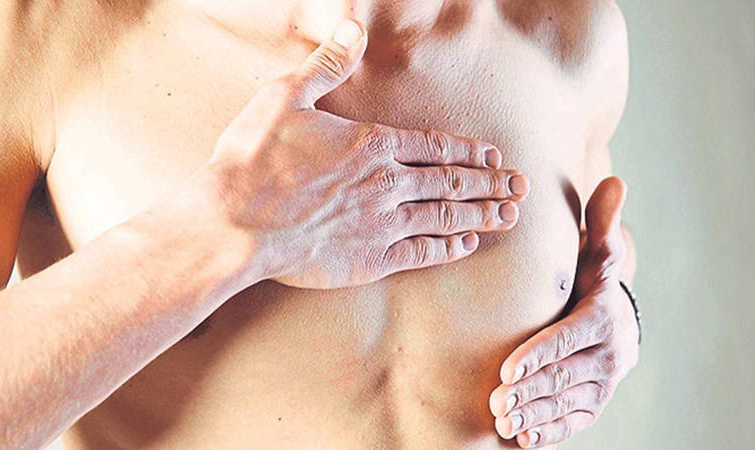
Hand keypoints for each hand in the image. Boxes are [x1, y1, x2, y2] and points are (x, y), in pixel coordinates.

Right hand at [205, 20, 528, 288]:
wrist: (232, 225)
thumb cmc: (252, 161)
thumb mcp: (284, 97)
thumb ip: (326, 65)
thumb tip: (353, 27)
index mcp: (371, 144)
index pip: (435, 146)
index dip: (468, 150)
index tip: (493, 155)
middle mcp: (386, 183)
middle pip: (451, 181)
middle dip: (490, 182)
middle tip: (521, 186)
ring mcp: (380, 223)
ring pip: (445, 216)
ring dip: (481, 214)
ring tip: (510, 215)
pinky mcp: (368, 258)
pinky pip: (420, 252)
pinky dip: (447, 247)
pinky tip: (466, 244)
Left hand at [488, 177, 637, 447]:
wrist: (614, 322)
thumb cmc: (592, 281)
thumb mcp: (597, 252)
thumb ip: (601, 223)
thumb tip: (616, 180)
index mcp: (603, 317)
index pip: (570, 339)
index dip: (540, 354)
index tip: (507, 367)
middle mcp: (608, 354)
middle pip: (564, 376)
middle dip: (530, 389)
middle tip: (496, 400)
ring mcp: (603, 383)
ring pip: (566, 403)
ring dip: (534, 413)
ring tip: (502, 420)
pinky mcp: (594, 404)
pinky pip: (572, 422)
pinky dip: (548, 432)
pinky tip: (522, 439)